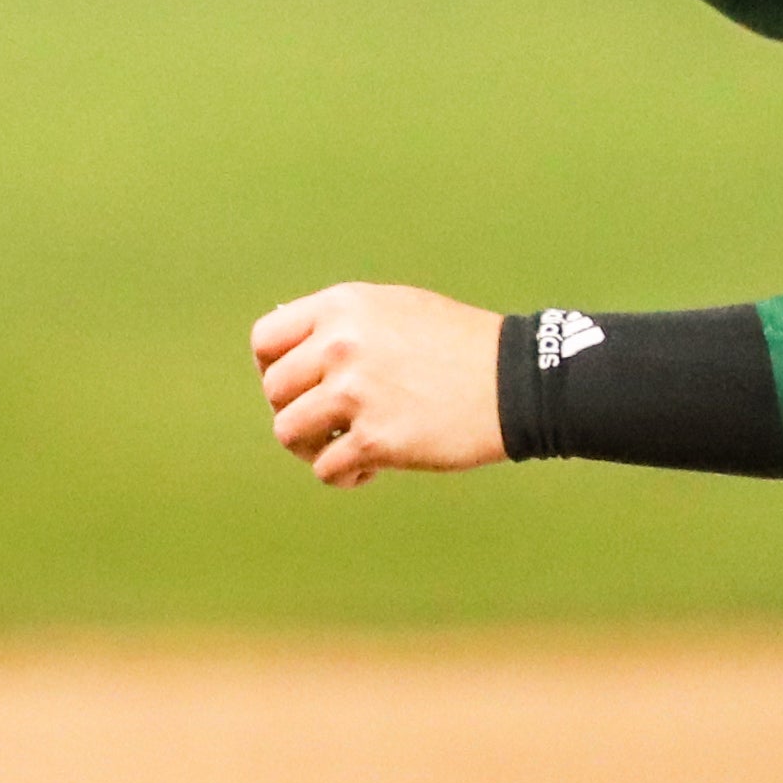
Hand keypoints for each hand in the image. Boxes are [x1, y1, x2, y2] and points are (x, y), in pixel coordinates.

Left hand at [251, 284, 508, 488]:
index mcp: (343, 307)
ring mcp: (356, 393)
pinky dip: (345, 475)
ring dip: (313, 447)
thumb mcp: (394, 308)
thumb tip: (285, 343)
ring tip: (345, 447)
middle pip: (274, 391)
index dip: (272, 368)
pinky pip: (326, 469)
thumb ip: (340, 323)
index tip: (297, 386)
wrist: (517, 382)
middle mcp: (340, 345)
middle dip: (297, 410)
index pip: (265, 341)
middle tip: (331, 422)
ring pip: (288, 432)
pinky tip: (372, 467)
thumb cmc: (458, 345)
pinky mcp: (376, 439)